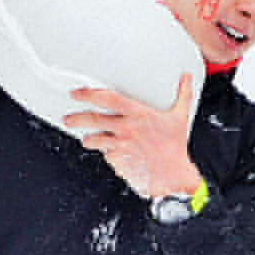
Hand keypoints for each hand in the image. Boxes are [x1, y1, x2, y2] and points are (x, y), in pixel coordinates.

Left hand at [65, 74, 200, 197]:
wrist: (173, 176)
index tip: (78, 92)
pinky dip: (105, 152)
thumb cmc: (175, 147)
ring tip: (86, 137)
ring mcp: (121, 146)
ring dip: (87, 138)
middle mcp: (127, 129)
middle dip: (76, 117)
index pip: (108, 99)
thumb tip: (186, 78)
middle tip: (68, 117)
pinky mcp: (118, 161)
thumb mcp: (180, 117)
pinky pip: (105, 154)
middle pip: (93, 119)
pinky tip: (109, 151)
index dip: (89, 94)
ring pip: (93, 139)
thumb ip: (182, 95)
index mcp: (139, 114)